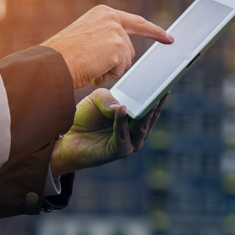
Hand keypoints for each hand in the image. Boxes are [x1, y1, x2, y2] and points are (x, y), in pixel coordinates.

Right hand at [42, 5, 173, 88]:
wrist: (52, 62)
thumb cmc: (61, 55)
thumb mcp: (83, 37)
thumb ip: (104, 38)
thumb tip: (123, 54)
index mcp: (103, 12)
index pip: (135, 22)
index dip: (154, 32)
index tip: (170, 38)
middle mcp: (111, 18)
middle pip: (129, 49)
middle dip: (116, 63)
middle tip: (92, 65)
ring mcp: (115, 32)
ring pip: (125, 61)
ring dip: (109, 70)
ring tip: (88, 65)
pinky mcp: (117, 48)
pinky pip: (120, 70)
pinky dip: (107, 76)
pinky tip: (92, 70)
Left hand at [49, 88, 168, 175]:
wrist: (66, 137)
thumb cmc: (85, 116)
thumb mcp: (97, 99)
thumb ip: (109, 99)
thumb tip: (121, 107)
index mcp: (135, 118)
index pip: (152, 106)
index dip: (160, 94)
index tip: (167, 82)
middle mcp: (136, 131)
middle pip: (150, 116)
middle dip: (157, 103)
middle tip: (163, 89)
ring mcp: (130, 143)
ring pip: (141, 128)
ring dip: (145, 114)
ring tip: (149, 101)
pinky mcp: (119, 152)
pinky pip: (123, 136)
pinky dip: (122, 123)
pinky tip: (122, 110)